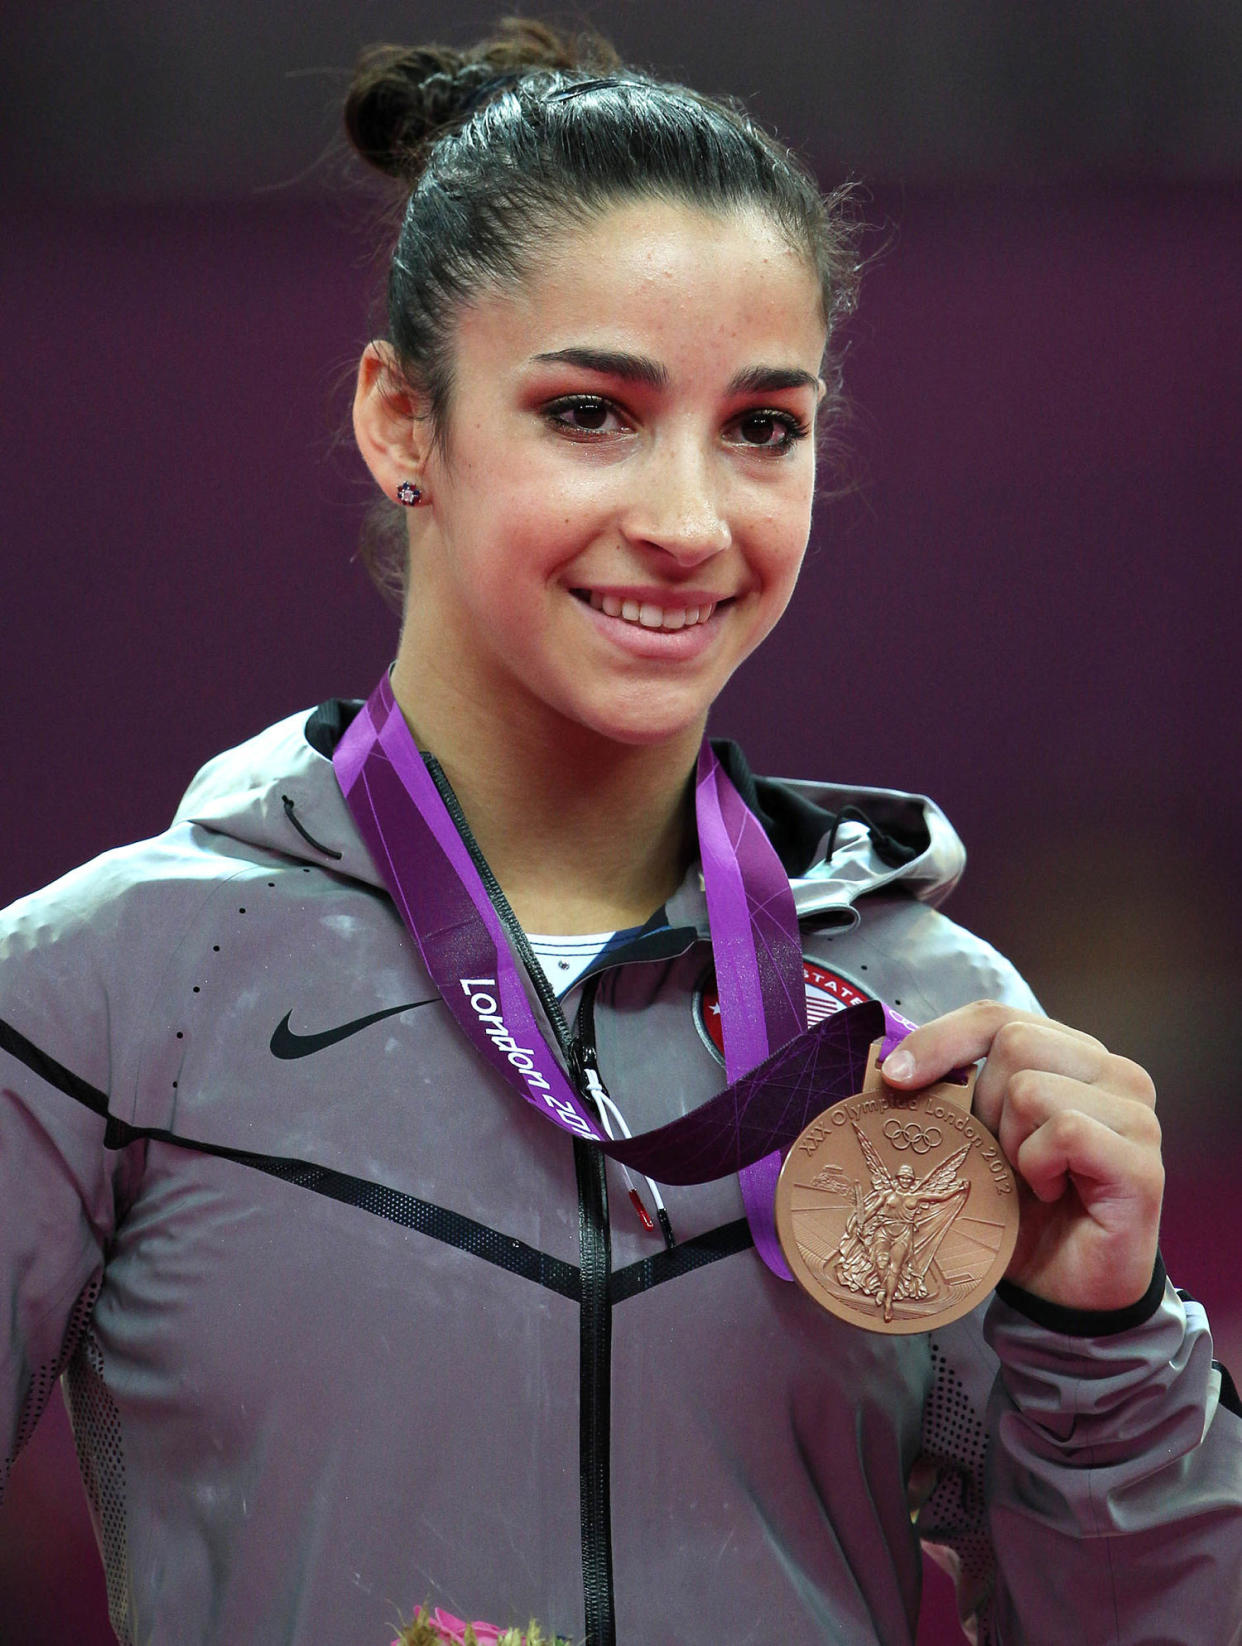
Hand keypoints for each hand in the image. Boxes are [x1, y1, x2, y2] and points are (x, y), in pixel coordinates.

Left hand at [881, 1002, 1162, 1311]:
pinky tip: (1052, 1192)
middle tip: (1000, 1154)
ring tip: (1030, 1177)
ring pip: (1032, 1088)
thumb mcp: (979, 1138)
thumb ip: (957, 1092)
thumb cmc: (1023, 1208)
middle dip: (985, 1104)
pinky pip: (1065, 1133)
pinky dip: (1040, 1167)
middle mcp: (1113, 1072)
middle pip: (1014, 1043)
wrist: (1064, 1288)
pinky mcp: (1140, 1160)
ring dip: (1012, 1143)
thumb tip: (893, 1065)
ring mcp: (1135, 1113)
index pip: (997, 1016)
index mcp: (1072, 1054)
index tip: (895, 1076)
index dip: (941, 1038)